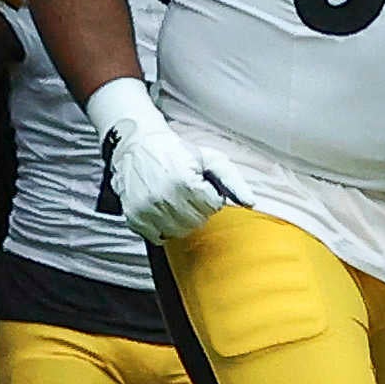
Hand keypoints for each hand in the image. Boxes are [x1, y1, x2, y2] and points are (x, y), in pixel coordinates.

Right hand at [83, 76, 234, 242]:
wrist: (138, 146)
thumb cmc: (178, 153)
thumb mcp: (211, 159)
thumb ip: (233, 182)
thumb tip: (251, 203)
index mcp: (185, 183)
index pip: (213, 207)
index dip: (211, 196)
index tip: (202, 185)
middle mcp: (163, 198)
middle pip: (197, 221)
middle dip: (199, 208)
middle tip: (189, 193)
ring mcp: (145, 210)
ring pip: (179, 232)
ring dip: (183, 220)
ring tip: (176, 201)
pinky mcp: (133, 218)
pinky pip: (158, 237)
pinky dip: (164, 227)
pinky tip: (163, 210)